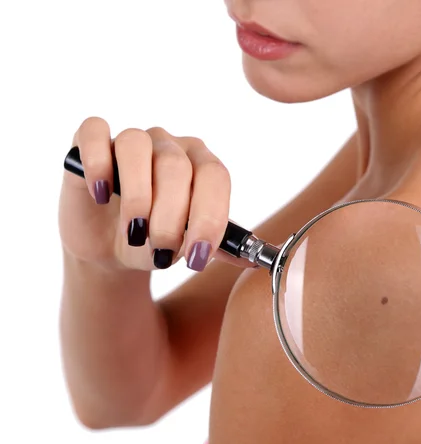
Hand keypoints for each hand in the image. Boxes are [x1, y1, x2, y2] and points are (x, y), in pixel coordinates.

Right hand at [59, 117, 231, 271]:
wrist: (111, 247)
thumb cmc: (157, 242)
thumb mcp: (189, 249)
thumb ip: (222, 249)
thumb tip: (254, 259)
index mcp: (202, 166)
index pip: (215, 177)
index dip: (209, 217)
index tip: (197, 256)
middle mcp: (171, 146)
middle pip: (176, 166)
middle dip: (170, 217)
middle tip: (161, 250)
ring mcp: (133, 140)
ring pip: (137, 147)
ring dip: (136, 197)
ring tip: (132, 232)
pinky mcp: (91, 142)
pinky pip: (94, 132)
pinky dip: (97, 162)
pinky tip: (101, 195)